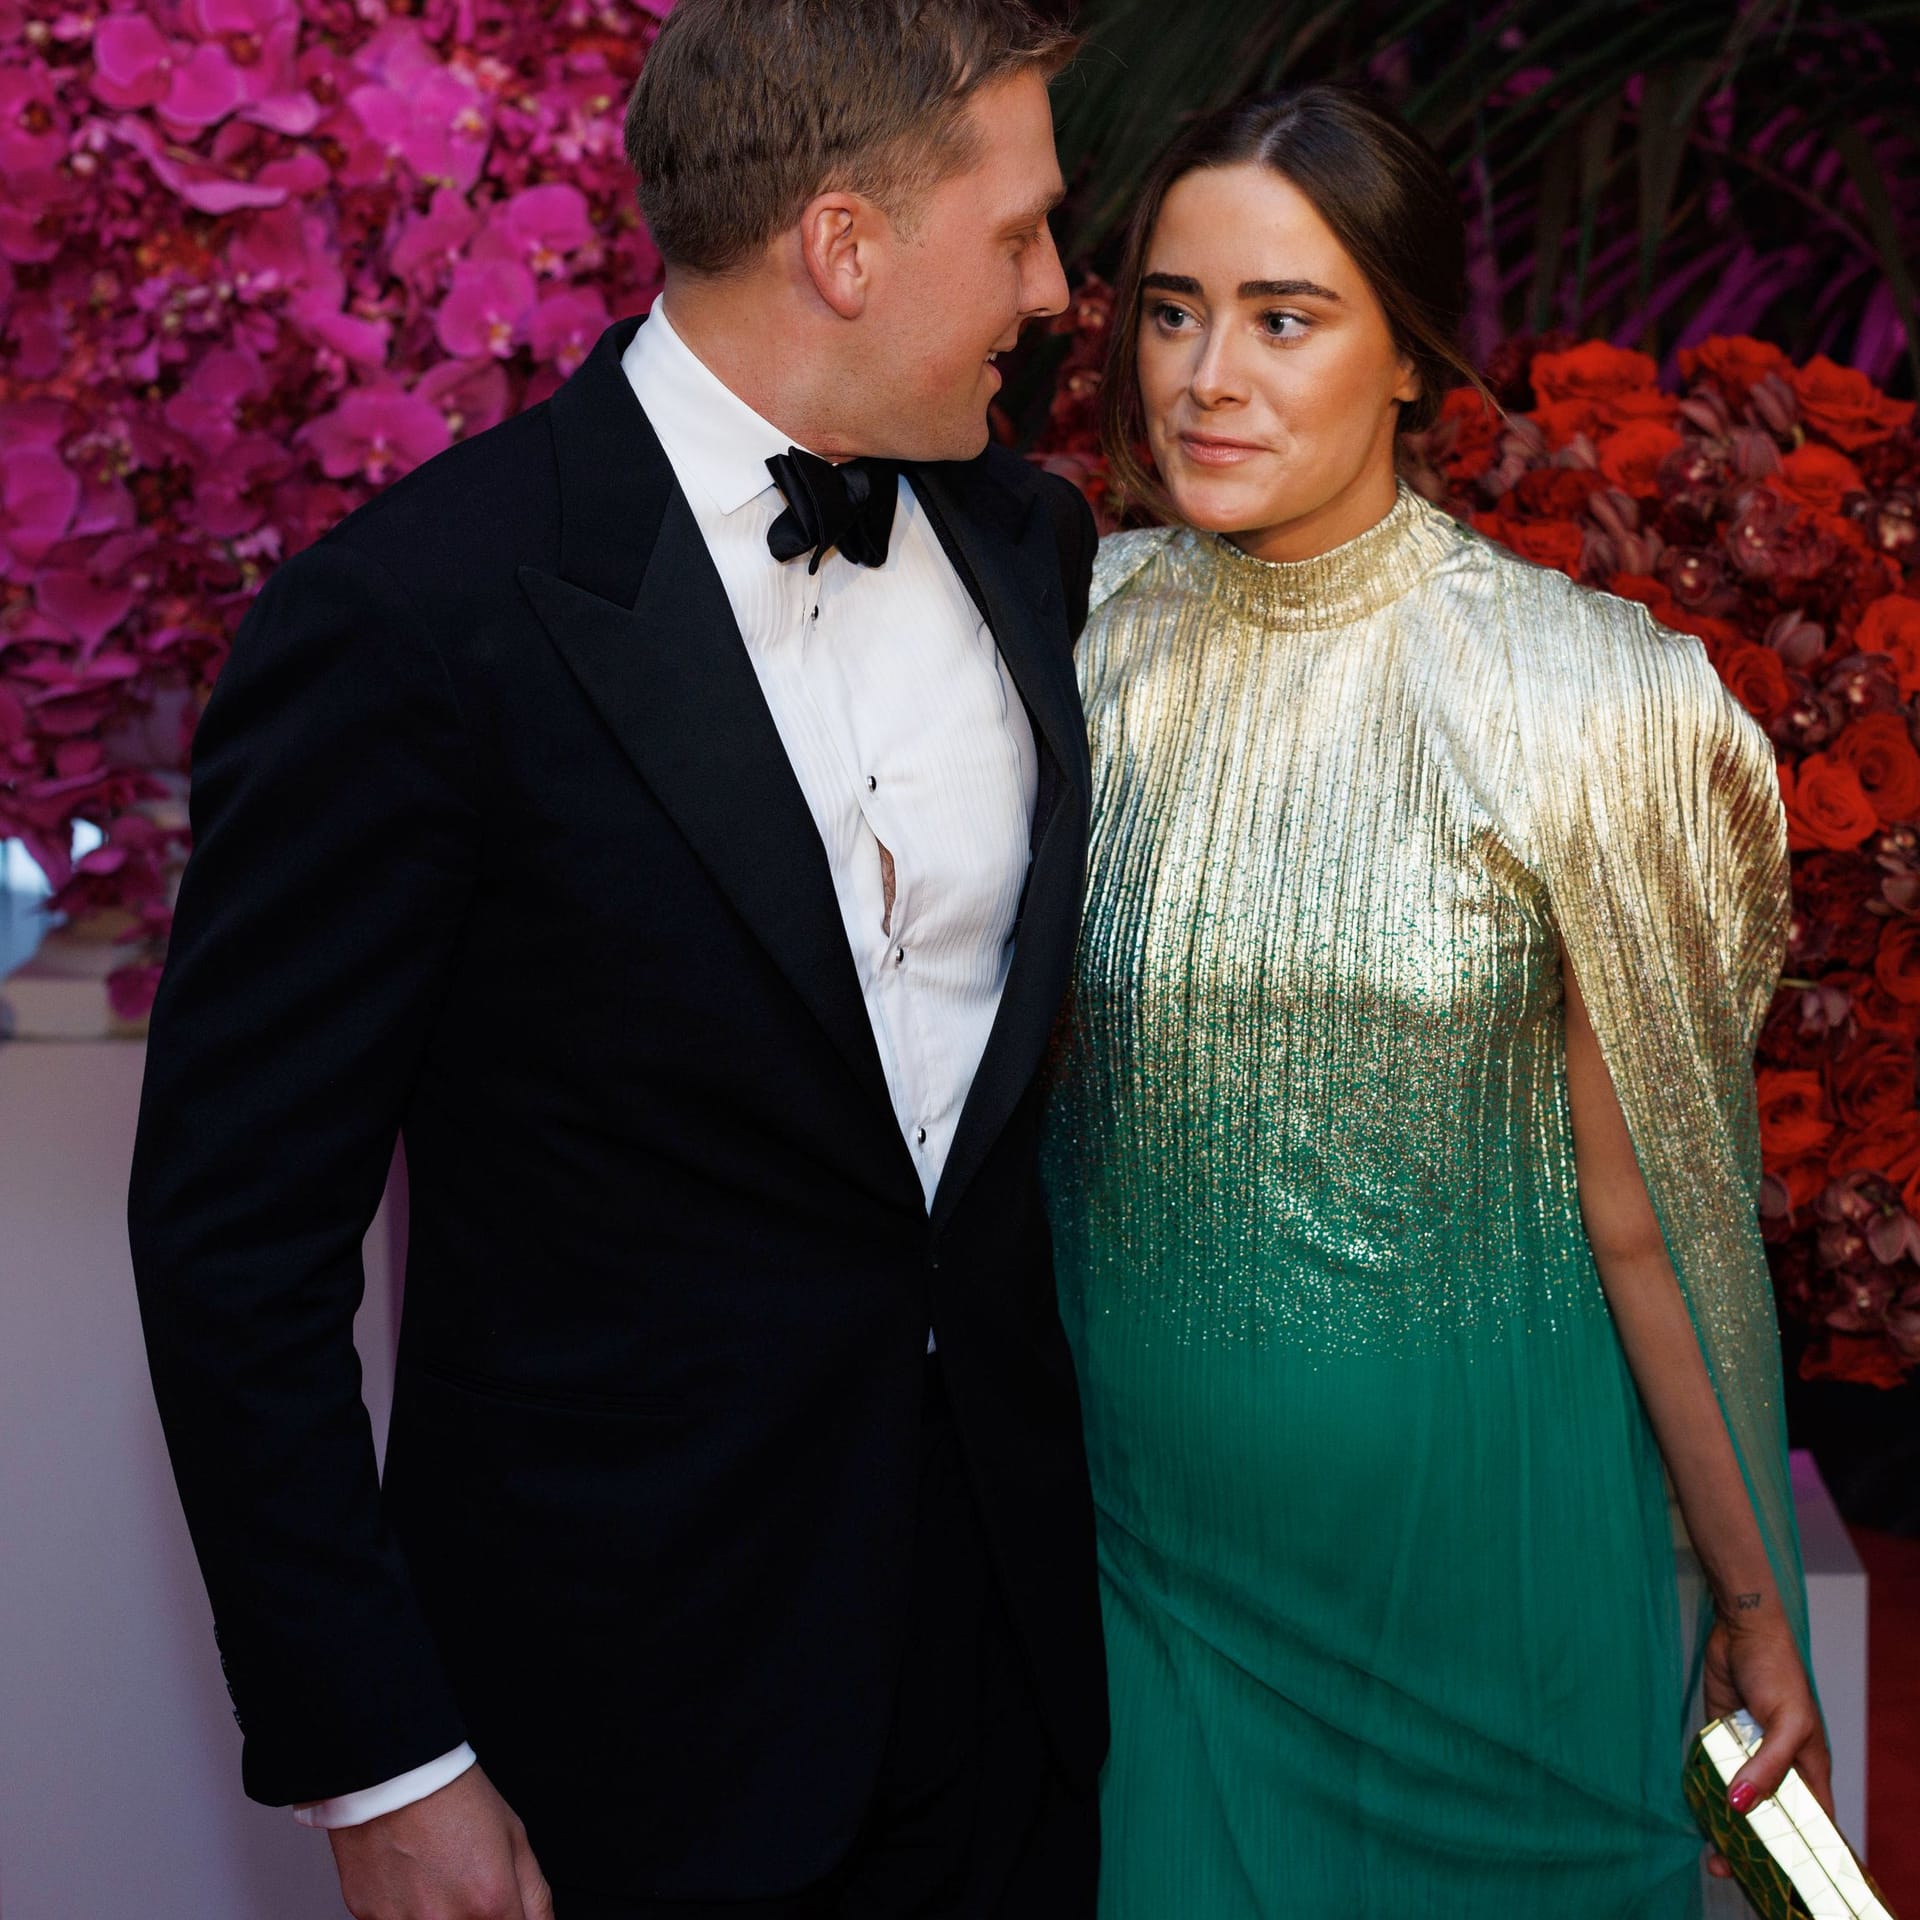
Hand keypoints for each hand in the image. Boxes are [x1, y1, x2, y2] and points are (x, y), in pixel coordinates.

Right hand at [328, 1764, 553, 1919]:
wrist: (396, 1773)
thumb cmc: (455, 1798)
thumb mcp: (515, 1838)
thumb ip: (534, 1898)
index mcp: (490, 1903)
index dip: (505, 1918)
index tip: (499, 1908)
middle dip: (471, 1915)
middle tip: (463, 1884)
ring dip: (436, 1914)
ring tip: (434, 1880)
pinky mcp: (368, 1918)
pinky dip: (403, 1912)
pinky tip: (407, 1880)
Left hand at [1699, 1609, 1833, 1880]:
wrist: (1742, 1628)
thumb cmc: (1778, 1670)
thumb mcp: (1785, 1722)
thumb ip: (1767, 1766)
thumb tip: (1741, 1805)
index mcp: (1808, 1769)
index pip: (1810, 1822)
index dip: (1796, 1851)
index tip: (1774, 1877)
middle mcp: (1778, 1765)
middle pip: (1767, 1814)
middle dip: (1749, 1842)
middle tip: (1722, 1865)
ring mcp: (1748, 1751)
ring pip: (1737, 1795)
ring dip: (1722, 1818)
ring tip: (1705, 1846)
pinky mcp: (1720, 1734)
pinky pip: (1711, 1768)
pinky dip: (1703, 1787)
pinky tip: (1691, 1806)